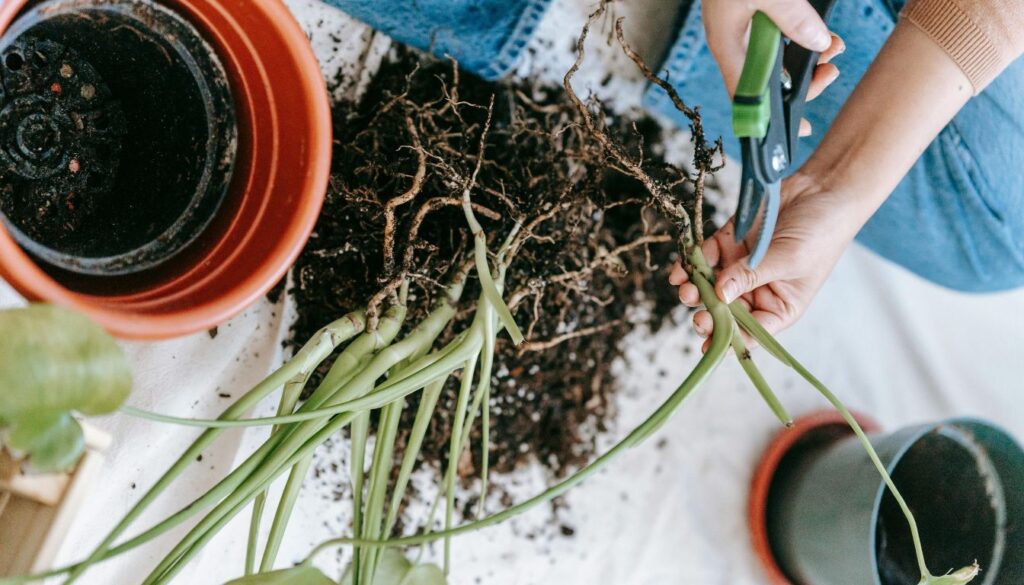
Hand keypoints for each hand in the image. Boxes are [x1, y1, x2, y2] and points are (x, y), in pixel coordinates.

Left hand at [669, 173, 860, 349]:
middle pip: (724, 311)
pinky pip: (705, 258)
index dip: (730, 339)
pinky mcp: (728, 242)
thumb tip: (721, 294)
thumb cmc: (821, 232)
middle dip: (708, 313)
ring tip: (685, 288)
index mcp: (779, 306)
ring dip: (695, 290)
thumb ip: (752, 275)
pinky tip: (680, 270)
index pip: (751, 331)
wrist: (823, 189)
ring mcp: (740, 266)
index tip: (709, 343)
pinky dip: (691, 264)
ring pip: (710, 286)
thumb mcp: (789, 259)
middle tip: (696, 313)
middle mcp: (757, 291)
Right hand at [702, 0, 845, 134]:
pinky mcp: (753, 13)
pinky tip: (821, 33)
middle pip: (768, 79)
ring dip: (808, 58)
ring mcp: (743, 29)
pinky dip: (803, 37)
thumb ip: (792, 17)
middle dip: (803, 82)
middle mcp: (734, 42)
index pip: (748, 96)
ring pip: (777, 57)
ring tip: (833, 46)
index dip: (772, 118)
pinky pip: (780, 36)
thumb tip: (818, 44)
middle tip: (830, 72)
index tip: (801, 129)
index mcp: (727, 45)